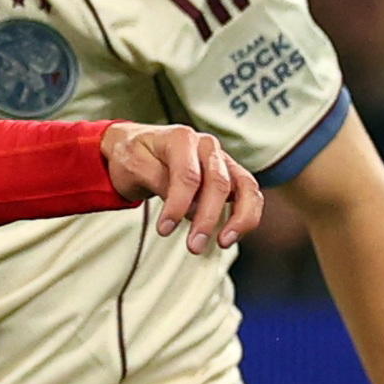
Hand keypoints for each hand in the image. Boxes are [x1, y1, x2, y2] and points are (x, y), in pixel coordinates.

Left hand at [100, 122, 259, 252]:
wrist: (137, 148)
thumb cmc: (134, 155)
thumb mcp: (134, 166)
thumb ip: (159, 181)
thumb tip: (185, 205)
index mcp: (182, 138)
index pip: (187, 175)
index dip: (178, 205)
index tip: (165, 229)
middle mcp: (207, 146)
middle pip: (218, 183)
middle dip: (207, 218)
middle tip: (194, 245)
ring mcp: (221, 160)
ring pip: (245, 187)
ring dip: (239, 218)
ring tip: (224, 242)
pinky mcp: (229, 176)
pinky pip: (249, 194)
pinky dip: (246, 216)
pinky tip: (231, 236)